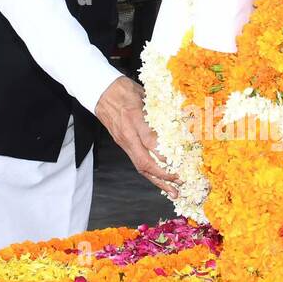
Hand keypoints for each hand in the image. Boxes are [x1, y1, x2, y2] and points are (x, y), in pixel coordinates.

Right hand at [94, 76, 178, 194]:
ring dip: (157, 181)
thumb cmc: (124, 89)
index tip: (180, 163)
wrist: (100, 91)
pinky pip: (137, 163)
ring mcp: (123, 142)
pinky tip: (160, 181)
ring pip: (140, 167)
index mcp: (134, 118)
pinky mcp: (122, 145)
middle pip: (144, 162)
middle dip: (163, 176)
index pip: (150, 142)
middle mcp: (128, 135)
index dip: (165, 155)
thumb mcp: (144, 94)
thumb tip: (182, 118)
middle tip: (180, 182)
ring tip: (172, 192)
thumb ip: (160, 109)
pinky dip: (150, 174)